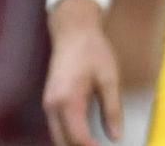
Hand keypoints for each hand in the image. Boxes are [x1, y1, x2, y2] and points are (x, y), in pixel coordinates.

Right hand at [43, 0, 122, 145]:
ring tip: (94, 145)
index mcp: (68, 100)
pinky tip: (85, 140)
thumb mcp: (109, 79)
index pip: (78, 139)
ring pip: (57, 138)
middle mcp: (53, 105)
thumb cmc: (92, 50)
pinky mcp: (50, 102)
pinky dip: (68, 139)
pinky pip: (57, 128)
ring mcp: (48, 104)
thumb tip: (115, 136)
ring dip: (73, 145)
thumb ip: (112, 110)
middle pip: (63, 143)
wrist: (72, 31)